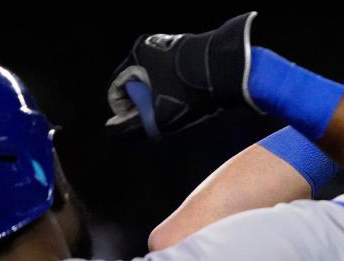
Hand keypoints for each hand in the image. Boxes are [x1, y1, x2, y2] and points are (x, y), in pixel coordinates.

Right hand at [106, 12, 259, 138]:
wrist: (231, 72)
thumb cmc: (192, 93)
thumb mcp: (161, 116)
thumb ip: (133, 126)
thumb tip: (112, 131)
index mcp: (137, 55)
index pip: (117, 88)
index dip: (123, 112)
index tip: (137, 127)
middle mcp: (151, 47)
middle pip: (137, 85)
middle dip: (144, 107)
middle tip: (158, 124)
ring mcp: (171, 48)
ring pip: (157, 82)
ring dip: (161, 101)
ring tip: (176, 114)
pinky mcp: (189, 54)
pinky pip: (174, 77)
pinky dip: (176, 92)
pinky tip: (191, 104)